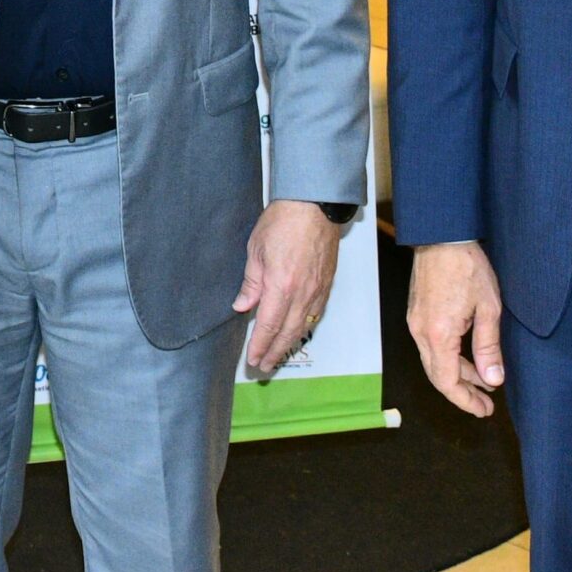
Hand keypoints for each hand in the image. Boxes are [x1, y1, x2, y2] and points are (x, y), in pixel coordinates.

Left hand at [235, 200, 341, 370]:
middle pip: (288, 333)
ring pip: (304, 326)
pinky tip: (298, 331)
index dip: (260, 345)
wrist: (315, 205)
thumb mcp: (256, 249)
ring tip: (278, 355)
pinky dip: (305, 327)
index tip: (253, 359)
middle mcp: (302, 293)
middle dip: (275, 352)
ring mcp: (317, 290)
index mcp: (281, 285)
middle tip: (264, 366)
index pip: (269, 325)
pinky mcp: (327, 283)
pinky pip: (316, 313)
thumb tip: (243, 305)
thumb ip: (251, 282)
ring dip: (289, 343)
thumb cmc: (283, 221)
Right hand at [407, 240, 505, 417]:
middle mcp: (421, 333)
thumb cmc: (467, 268)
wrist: (441, 237)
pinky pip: (430, 347)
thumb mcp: (488, 308)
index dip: (465, 401)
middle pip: (438, 376)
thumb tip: (493, 379)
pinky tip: (468, 357)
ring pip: (434, 362)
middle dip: (462, 393)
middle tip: (486, 403)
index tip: (485, 410)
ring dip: (457, 375)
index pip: (448, 382)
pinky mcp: (417, 314)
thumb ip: (488, 347)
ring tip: (484, 381)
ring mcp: (416, 323)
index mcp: (438, 335)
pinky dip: (449, 358)